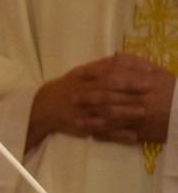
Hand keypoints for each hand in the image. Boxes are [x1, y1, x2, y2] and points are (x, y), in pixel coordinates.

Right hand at [27, 53, 173, 148]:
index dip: (127, 73)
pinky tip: (132, 136)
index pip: (107, 74)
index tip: (147, 72)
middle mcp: (84, 93)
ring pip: (105, 111)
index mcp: (84, 79)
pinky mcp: (84, 126)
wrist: (44, 106)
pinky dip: (117, 135)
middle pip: (108, 91)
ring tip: (142, 112)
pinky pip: (102, 132)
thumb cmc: (67, 87)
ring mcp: (83, 111)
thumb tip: (121, 56)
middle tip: (148, 90)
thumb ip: (101, 65)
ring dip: (125, 112)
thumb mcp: (80, 72)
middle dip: (128, 90)